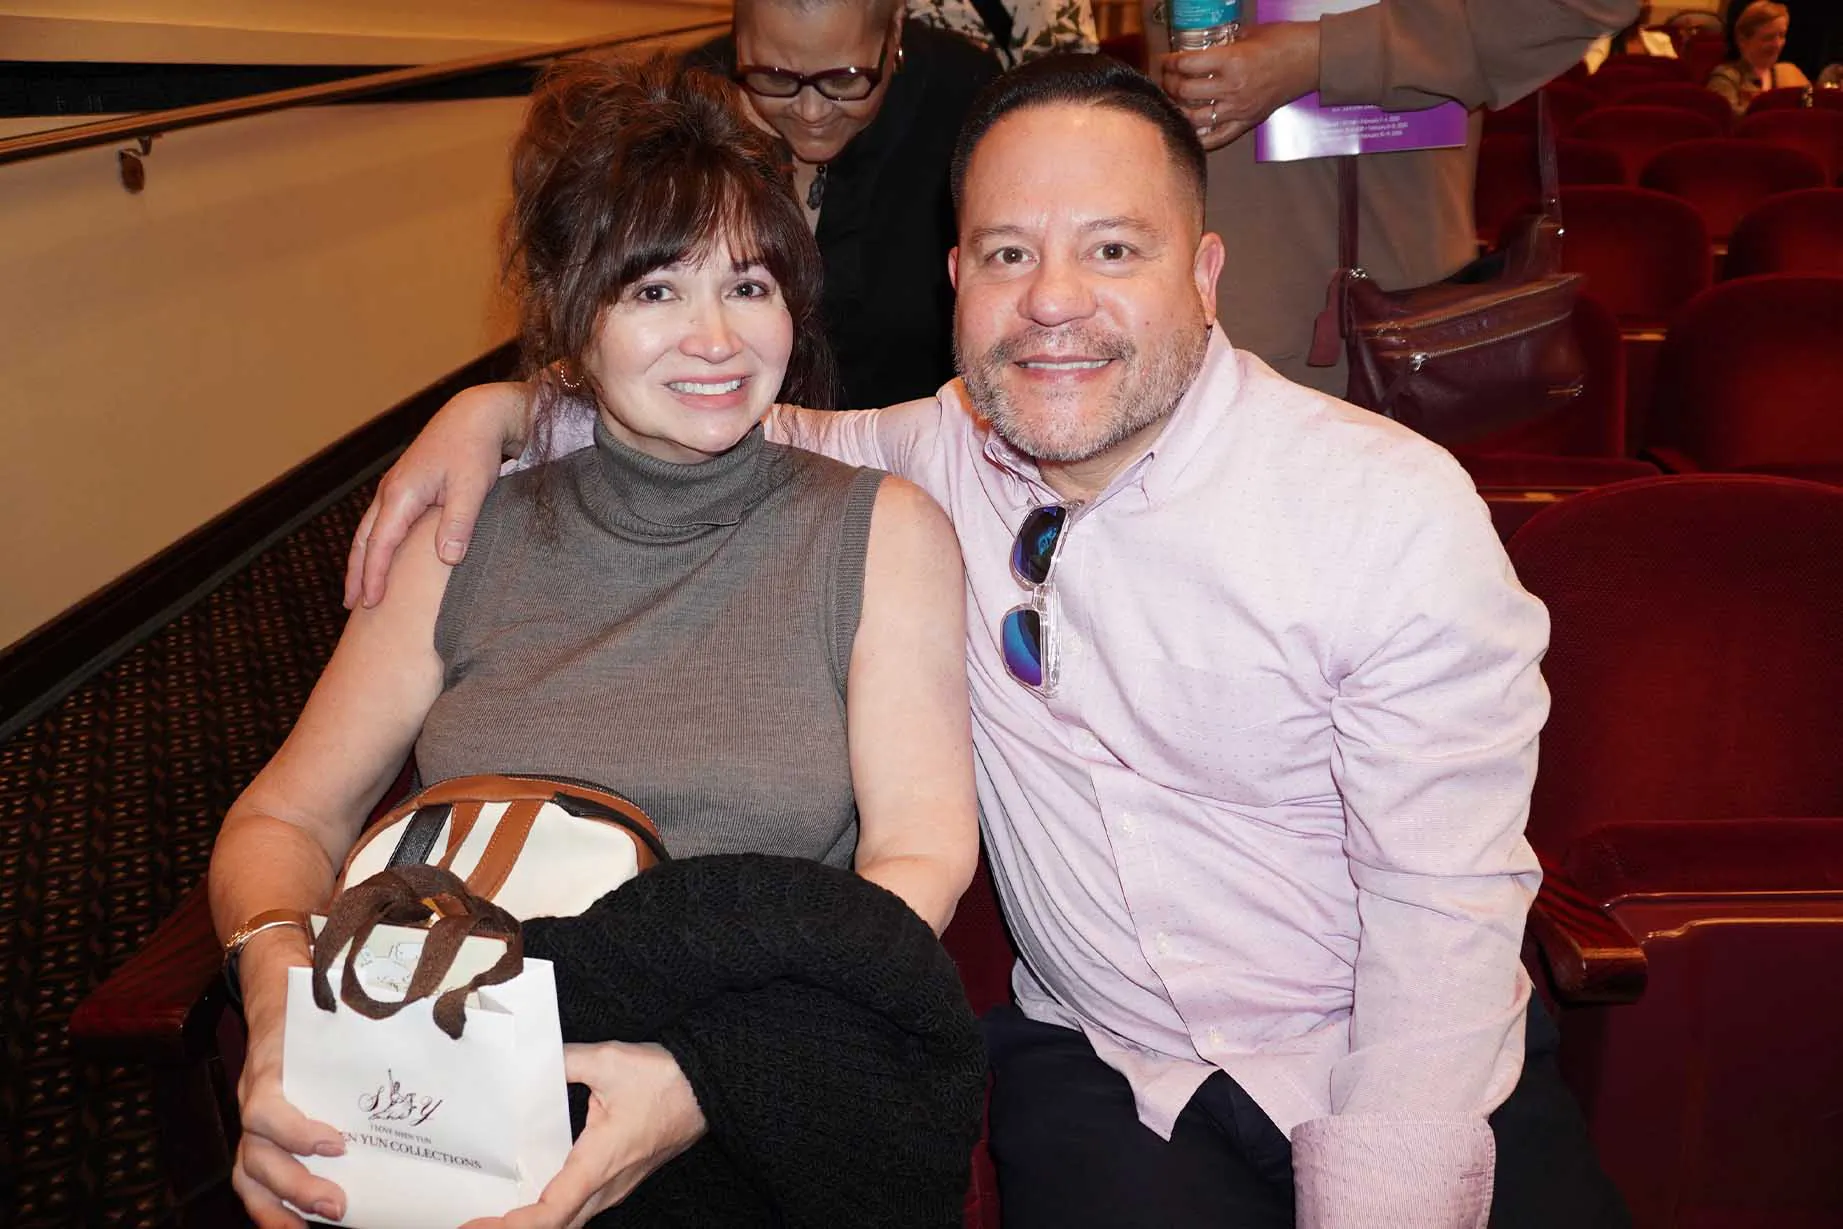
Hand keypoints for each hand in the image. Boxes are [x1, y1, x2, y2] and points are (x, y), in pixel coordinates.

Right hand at [229, 991, 349, 1227]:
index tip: (338, 1144)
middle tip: (337, 1204)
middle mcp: (254, 1103)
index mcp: (270, 1072)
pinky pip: (252, 1183)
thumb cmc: (310, 1017)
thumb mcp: (331, 1018)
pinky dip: (270, 1210)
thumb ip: (362, 1029)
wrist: (276, 1006)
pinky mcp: (257, 1143)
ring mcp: (251, 1127)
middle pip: (258, 1155)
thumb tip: (419, 1034)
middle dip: (296, 1186)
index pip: (266, 1109)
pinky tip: (294, 1226)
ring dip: (281, 1206)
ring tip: (314, 1223)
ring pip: (250, 1175)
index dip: (296, 1132)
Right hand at [343, 380, 534, 609]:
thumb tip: (448, 559)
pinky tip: (380, 558)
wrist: (475, 415)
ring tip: (358, 588)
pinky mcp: (405, 487)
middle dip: (356, 573)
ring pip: (369, 530)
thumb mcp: (473, 487)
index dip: (374, 575)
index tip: (370, 603)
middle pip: (365, 540)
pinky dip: (374, 544)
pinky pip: (380, 522)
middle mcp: (390, 491)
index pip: (381, 544)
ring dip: (362, 560)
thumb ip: (459, 522)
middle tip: (351, 606)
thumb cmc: (475, 450)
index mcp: (402, 493)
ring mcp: (395, 488)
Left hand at [462, 1041, 706, 1228]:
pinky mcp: (621, 1179)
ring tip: (491, 1215)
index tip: (474, 1226)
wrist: (711, 1087)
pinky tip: (529, 1194)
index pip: (549, 1213)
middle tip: (470, 1223)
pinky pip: (580, 1208)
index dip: (510, 1227)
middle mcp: (607, 1186)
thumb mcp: (608, 1061)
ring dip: (532, 1222)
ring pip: (569, 1220)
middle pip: (555, 1227)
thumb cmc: (666, 1079)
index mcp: (599, 1163)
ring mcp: (616, 1187)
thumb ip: (560, 1062)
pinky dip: (550, 1212)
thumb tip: (525, 1062)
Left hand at [1158, 21, 1320, 151]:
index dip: (1170, 62)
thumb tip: (1200, 51)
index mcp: (1232, 62)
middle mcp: (1233, 88)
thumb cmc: (1285, 41)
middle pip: (1185, 91)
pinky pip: (1217, 138)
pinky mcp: (1248, 122)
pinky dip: (1199, 136)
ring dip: (1178, 109)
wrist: (1313, 60)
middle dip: (1169, 84)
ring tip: (1174, 100)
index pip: (1187, 66)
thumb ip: (1222, 45)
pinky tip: (1189, 129)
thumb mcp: (1248, 35)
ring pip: (1194, 117)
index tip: (1166, 60)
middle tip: (1166, 79)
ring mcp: (1239, 109)